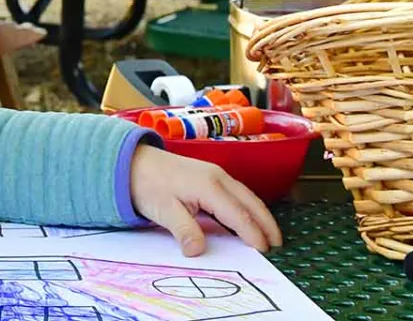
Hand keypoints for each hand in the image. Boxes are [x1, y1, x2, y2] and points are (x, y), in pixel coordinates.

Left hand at [129, 145, 282, 256]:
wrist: (134, 162)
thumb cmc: (148, 185)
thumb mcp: (163, 210)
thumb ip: (184, 230)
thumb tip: (198, 250)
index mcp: (209, 186)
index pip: (238, 214)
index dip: (253, 233)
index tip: (265, 250)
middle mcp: (218, 178)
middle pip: (250, 202)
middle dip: (267, 223)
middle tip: (278, 244)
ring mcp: (216, 175)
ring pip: (246, 196)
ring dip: (260, 214)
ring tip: (270, 234)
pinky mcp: (211, 176)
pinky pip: (237, 193)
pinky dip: (249, 206)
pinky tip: (249, 217)